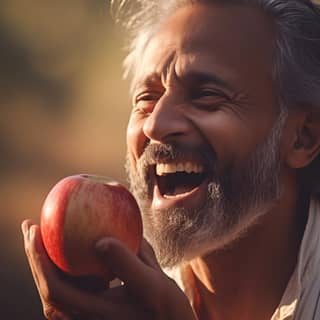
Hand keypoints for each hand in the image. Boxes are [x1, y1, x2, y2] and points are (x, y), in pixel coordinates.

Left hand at [21, 220, 195, 319]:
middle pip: (49, 287)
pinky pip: (73, 282)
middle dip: (35, 256)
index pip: (55, 289)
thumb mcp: (154, 286)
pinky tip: (69, 244)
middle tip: (31, 225)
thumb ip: (128, 265)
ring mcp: (90, 311)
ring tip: (43, 232)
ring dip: (46, 259)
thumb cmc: (167, 311)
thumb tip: (100, 241)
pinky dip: (64, 262)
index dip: (40, 261)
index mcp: (95, 313)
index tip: (36, 230)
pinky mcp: (97, 304)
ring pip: (58, 285)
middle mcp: (86, 315)